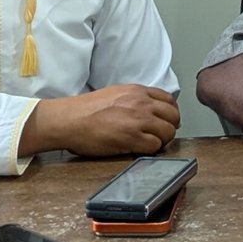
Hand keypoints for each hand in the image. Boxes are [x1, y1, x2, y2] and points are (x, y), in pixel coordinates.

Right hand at [22, 85, 179, 157]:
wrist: (69, 120)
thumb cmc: (86, 109)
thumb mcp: (116, 93)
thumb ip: (135, 99)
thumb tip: (150, 110)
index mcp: (138, 91)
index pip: (169, 100)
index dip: (170, 113)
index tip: (165, 121)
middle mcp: (141, 103)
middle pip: (173, 116)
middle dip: (169, 127)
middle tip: (160, 135)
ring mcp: (138, 120)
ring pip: (168, 132)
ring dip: (162, 140)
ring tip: (150, 143)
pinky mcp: (132, 138)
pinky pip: (155, 146)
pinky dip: (151, 150)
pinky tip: (140, 149)